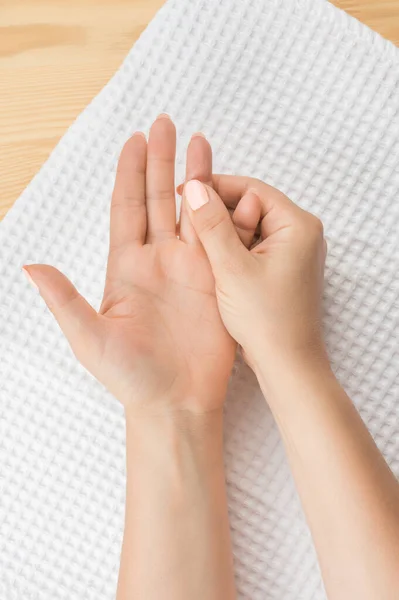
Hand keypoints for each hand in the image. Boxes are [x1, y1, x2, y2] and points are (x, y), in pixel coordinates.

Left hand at [23, 117, 257, 414]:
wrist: (176, 402)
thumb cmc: (131, 376)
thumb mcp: (89, 339)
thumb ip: (64, 299)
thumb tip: (30, 266)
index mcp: (126, 267)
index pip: (126, 208)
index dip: (129, 173)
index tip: (134, 139)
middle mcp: (158, 261)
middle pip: (158, 199)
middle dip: (161, 161)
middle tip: (166, 123)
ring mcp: (189, 269)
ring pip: (192, 211)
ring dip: (195, 176)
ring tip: (200, 142)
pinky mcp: (217, 281)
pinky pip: (221, 238)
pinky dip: (223, 210)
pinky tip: (228, 185)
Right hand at [183, 175, 327, 375]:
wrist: (287, 365)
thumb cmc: (267, 320)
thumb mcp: (232, 268)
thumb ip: (213, 225)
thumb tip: (196, 187)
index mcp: (298, 225)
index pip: (251, 189)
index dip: (216, 188)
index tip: (184, 193)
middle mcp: (302, 234)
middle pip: (251, 206)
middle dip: (220, 215)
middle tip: (190, 227)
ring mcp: (295, 253)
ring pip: (250, 228)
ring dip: (225, 236)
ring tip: (201, 251)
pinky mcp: (285, 270)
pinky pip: (254, 248)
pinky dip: (234, 252)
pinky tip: (215, 266)